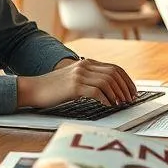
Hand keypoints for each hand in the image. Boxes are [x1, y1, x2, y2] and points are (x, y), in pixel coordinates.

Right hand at [17, 58, 136, 107]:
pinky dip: (106, 98)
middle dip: (125, 88)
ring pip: (107, 82)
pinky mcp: (74, 86)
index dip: (126, 80)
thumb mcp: (74, 79)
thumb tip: (110, 90)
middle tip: (129, 100)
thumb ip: (90, 79)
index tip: (132, 91)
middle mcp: (85, 66)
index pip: (114, 68)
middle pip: (114, 74)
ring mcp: (79, 75)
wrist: (34, 88)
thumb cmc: (54, 88)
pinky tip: (108, 105)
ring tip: (120, 103)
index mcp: (87, 63)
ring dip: (117, 94)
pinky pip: (96, 91)